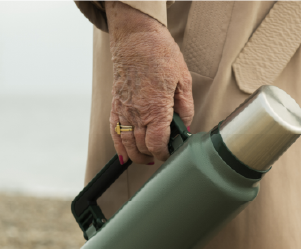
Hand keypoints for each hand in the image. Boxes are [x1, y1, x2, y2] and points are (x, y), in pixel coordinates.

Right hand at [105, 0, 193, 164]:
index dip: (164, 154)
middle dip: (152, 155)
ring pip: (127, 144)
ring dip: (137, 155)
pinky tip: (125, 155)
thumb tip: (185, 126)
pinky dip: (119, 147)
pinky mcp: (116, 106)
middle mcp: (137, 114)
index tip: (169, 154)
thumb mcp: (183, 80)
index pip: (157, 144)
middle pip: (142, 147)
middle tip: (162, 153)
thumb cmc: (160, 55)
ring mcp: (124, 111)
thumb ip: (185, 108)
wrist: (136, 38)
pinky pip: (115, 132)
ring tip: (146, 158)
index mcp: (156, 109)